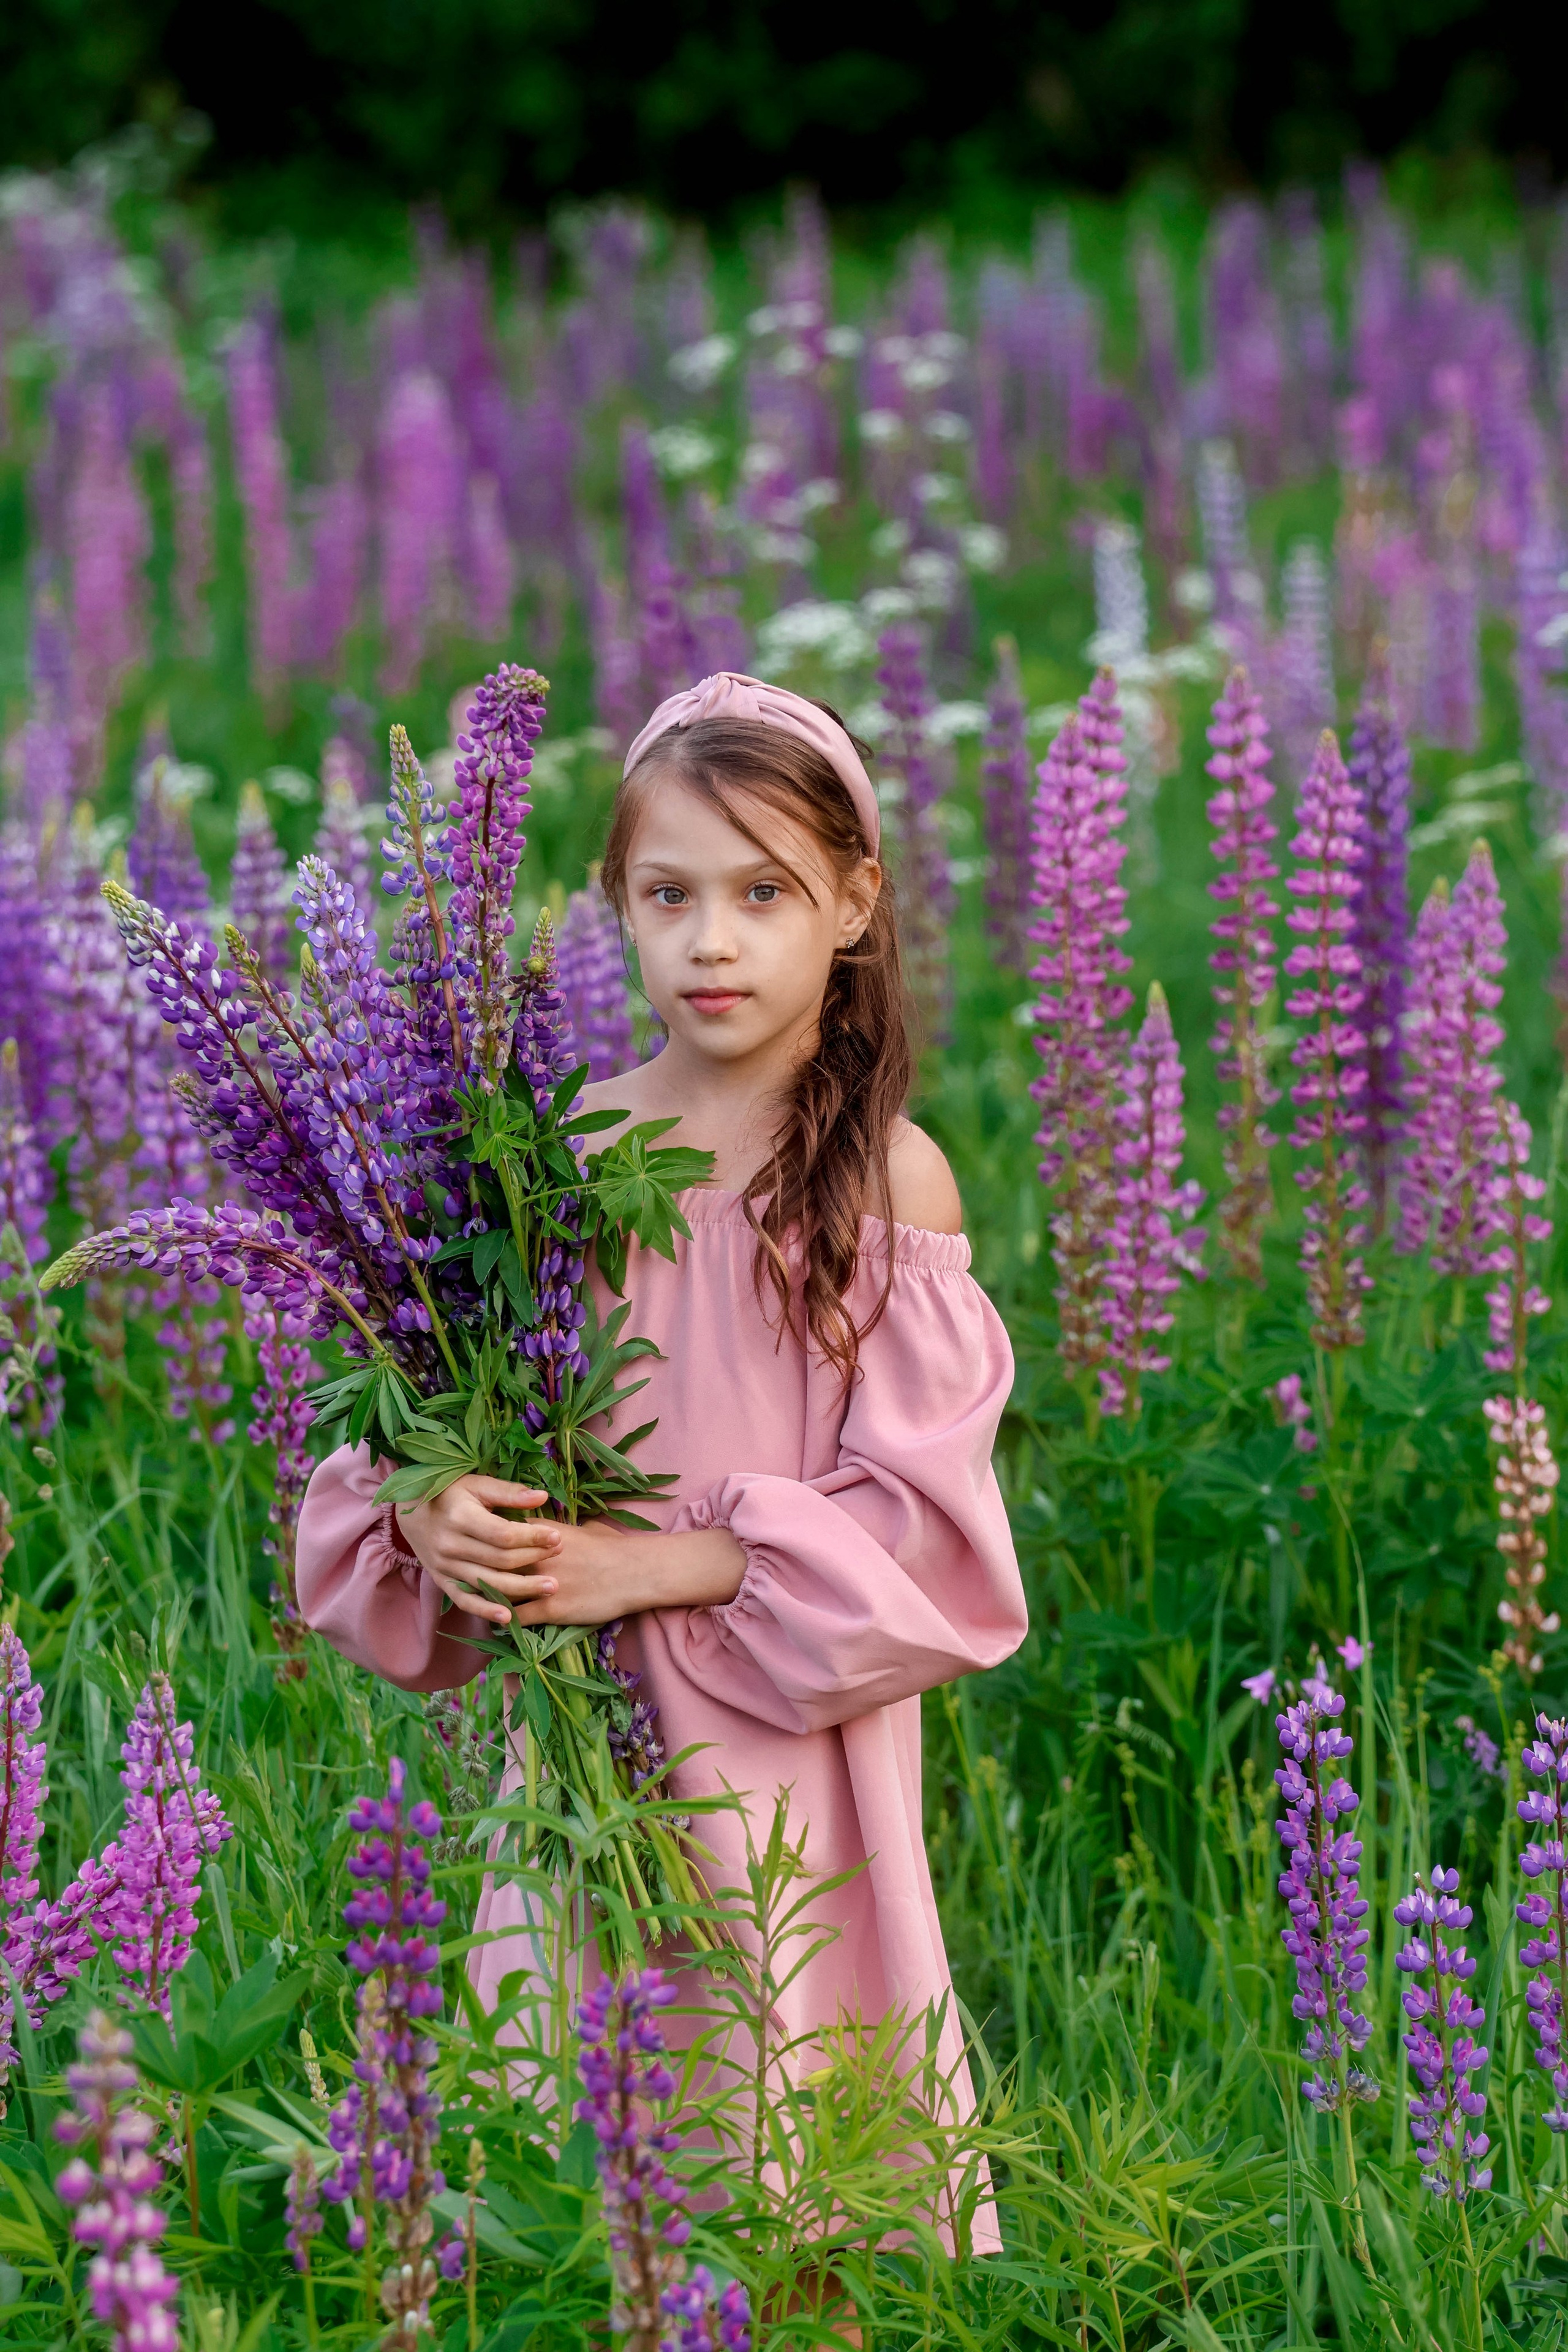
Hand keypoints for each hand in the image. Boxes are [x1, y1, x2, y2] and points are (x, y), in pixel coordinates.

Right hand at [397, 1475, 562, 1627]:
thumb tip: (542, 1497)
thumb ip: (508, 1492)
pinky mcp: (443, 1582)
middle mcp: (451, 1546)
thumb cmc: (449, 1493)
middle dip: (533, 1559)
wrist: (410, 1511)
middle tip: (560, 1555)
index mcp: (460, 1518)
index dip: (532, 1537)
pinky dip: (486, 1611)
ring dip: (522, 1588)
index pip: (503, 1535)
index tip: (557, 1536)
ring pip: (488, 1583)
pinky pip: (465, 1601)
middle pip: (500, 1560)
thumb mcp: (476, 1484)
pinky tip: (508, 1618)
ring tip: (551, 1588)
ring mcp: (445, 1567)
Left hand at [397, 1477, 745, 1628]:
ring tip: (464, 1597)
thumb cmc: (613, 1547)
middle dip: (471, 1564)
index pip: (502, 1533)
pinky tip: (493, 1626)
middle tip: (451, 1565)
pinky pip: (517, 1619)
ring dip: (482, 1596)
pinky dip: (503, 1623)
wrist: (635, 1572)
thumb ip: (557, 1529)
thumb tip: (544, 1524)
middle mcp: (535, 1557)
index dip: (483, 1537)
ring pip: (499, 1590)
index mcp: (542, 1534)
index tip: (466, 1538)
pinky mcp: (550, 1609)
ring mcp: (541, 1584)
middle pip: (493, 1561)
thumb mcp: (583, 1529)